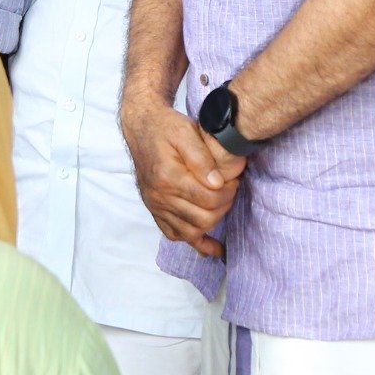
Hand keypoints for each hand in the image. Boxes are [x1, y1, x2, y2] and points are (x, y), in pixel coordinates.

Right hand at [120, 96, 245, 258]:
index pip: (209, 199)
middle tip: (229, 187)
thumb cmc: (166, 128)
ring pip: (192, 231)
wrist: (142, 127)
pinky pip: (175, 235)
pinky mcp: (155, 210)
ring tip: (220, 203)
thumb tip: (217, 183)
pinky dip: (195, 243)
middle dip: (224, 205)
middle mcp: (160, 196)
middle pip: (204, 218)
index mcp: (168, 176)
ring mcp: (156, 206)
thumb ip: (202, 157)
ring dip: (213, 221)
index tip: (233, 178)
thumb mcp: (186, 131)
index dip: (229, 190)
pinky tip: (211, 247)